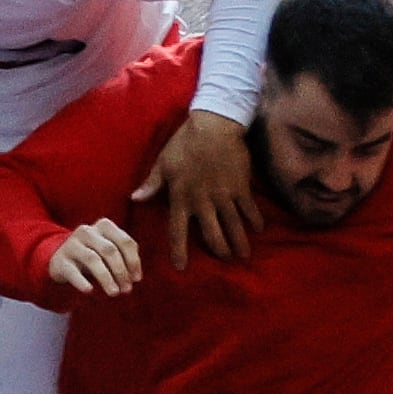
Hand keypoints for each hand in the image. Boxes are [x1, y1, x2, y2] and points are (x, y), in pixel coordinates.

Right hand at [45, 218, 141, 295]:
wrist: (61, 259)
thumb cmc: (94, 256)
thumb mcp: (110, 252)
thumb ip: (125, 259)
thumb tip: (134, 277)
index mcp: (104, 226)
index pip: (125, 241)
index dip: (133, 261)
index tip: (136, 279)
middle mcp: (87, 231)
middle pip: (110, 250)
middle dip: (121, 271)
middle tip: (127, 289)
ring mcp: (71, 244)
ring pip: (92, 259)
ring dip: (106, 278)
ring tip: (114, 292)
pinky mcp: (60, 260)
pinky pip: (72, 271)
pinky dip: (81, 281)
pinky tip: (89, 290)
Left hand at [131, 109, 261, 269]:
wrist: (213, 126)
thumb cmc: (184, 144)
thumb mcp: (163, 163)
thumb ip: (151, 184)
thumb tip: (134, 199)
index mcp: (181, 197)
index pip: (178, 231)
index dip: (179, 251)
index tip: (181, 268)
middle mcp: (203, 202)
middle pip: (212, 235)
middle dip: (219, 251)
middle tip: (226, 260)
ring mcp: (224, 196)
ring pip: (233, 227)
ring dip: (239, 243)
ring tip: (243, 255)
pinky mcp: (241, 188)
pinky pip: (250, 210)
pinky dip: (255, 221)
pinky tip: (258, 229)